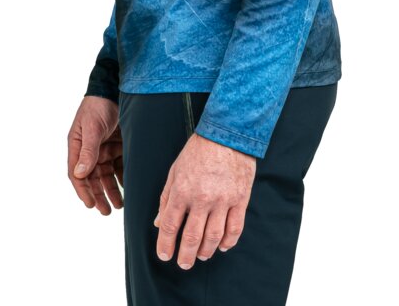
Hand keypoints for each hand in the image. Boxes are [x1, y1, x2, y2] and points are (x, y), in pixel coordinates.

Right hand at [68, 95, 122, 214]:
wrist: (115, 87)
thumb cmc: (98, 106)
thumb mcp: (92, 128)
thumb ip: (88, 150)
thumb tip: (80, 173)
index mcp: (78, 146)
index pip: (77, 174)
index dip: (83, 191)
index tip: (91, 205)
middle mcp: (89, 149)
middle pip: (92, 178)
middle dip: (99, 195)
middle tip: (107, 212)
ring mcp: (103, 147)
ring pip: (106, 174)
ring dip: (111, 189)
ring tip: (119, 205)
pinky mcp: (117, 144)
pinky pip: (118, 165)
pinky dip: (122, 176)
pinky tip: (128, 186)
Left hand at [154, 132, 255, 268]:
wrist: (227, 133)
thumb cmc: (198, 151)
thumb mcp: (175, 170)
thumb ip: (166, 197)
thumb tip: (159, 222)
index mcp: (182, 190)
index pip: (170, 225)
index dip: (165, 244)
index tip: (164, 255)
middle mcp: (202, 198)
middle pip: (191, 237)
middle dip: (185, 256)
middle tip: (183, 264)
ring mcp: (223, 200)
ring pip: (213, 237)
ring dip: (206, 251)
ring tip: (201, 256)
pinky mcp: (240, 199)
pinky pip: (235, 228)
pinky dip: (229, 241)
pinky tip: (222, 246)